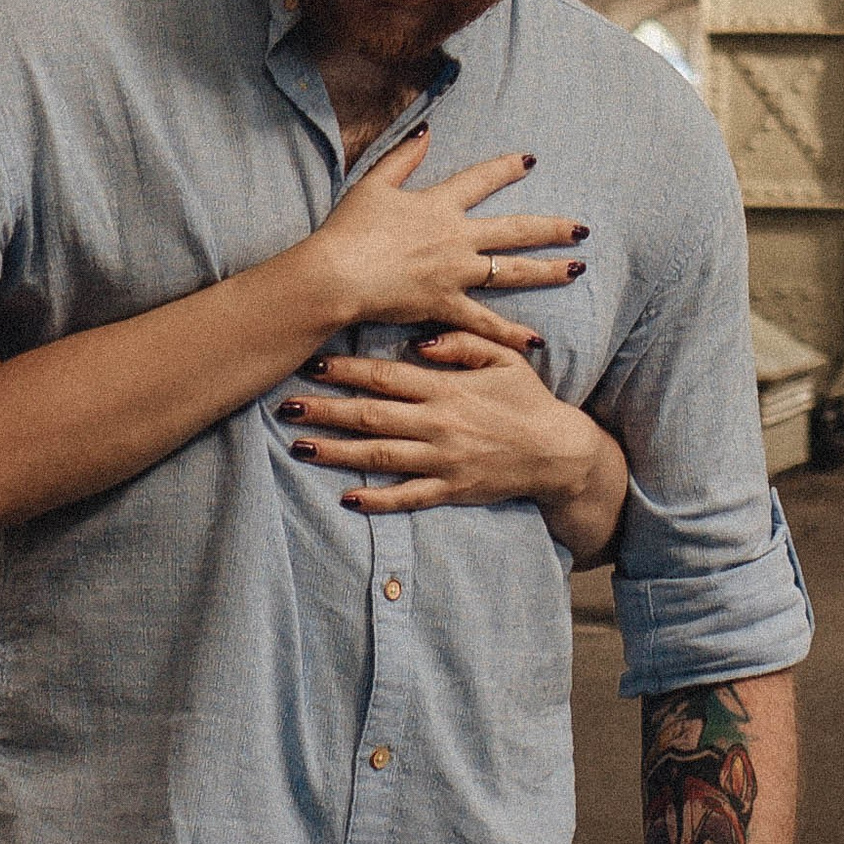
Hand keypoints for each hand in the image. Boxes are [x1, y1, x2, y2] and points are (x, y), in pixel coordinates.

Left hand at [281, 336, 607, 517]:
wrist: (556, 451)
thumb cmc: (526, 398)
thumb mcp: (503, 358)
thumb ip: (462, 344)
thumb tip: (420, 343)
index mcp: (447, 389)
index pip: (387, 377)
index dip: (347, 371)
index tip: (314, 364)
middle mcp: (438, 424)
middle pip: (371, 416)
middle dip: (326, 410)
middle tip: (287, 404)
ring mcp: (441, 461)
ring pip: (379, 456)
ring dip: (336, 452)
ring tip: (300, 446)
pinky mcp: (449, 491)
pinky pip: (406, 498)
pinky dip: (376, 500)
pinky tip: (347, 498)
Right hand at [305, 135, 587, 349]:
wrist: (337, 274)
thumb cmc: (350, 229)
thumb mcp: (374, 183)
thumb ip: (404, 157)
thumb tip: (429, 130)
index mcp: (439, 205)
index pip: (482, 180)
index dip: (507, 168)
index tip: (531, 161)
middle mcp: (456, 237)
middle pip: (515, 230)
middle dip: (551, 228)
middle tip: (582, 229)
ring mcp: (455, 273)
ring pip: (511, 272)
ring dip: (547, 270)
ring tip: (577, 268)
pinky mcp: (445, 305)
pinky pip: (485, 322)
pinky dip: (511, 332)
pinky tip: (538, 340)